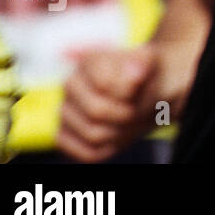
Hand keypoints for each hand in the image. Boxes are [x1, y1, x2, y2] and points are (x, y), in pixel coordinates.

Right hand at [57, 46, 158, 161]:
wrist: (141, 93)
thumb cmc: (144, 77)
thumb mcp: (149, 65)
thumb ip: (141, 66)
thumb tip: (134, 74)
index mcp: (89, 61)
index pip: (105, 84)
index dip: (127, 92)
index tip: (138, 88)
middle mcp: (70, 85)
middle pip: (97, 111)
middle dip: (124, 114)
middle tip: (135, 109)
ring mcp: (65, 111)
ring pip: (93, 134)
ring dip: (120, 132)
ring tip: (127, 120)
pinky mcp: (64, 135)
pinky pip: (85, 152)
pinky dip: (108, 148)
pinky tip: (115, 135)